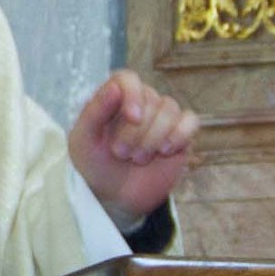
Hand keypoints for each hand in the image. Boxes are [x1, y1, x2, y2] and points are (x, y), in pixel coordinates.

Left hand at [68, 69, 197, 228]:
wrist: (115, 196)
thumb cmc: (95, 165)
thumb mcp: (83, 141)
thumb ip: (95, 111)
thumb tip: (115, 87)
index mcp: (113, 98)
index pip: (128, 78)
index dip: (133, 94)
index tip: (133, 117)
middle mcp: (140, 102)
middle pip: (151, 99)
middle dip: (137, 131)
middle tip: (122, 154)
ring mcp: (162, 117)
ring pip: (170, 109)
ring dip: (154, 138)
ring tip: (138, 159)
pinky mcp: (180, 133)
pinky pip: (191, 121)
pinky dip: (180, 135)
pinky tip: (166, 151)